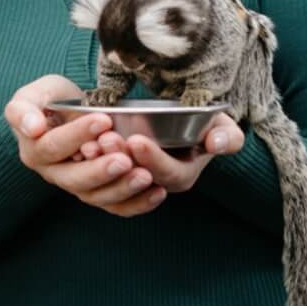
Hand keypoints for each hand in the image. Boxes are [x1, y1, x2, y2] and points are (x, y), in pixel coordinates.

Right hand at [3, 75, 167, 217]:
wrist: (66, 113)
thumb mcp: (34, 94)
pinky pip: (115, 206)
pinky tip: (158, 192)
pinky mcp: (98, 193)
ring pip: (96, 197)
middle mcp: (53, 173)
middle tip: (124, 159)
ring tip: (145, 175)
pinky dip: (137, 203)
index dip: (78, 135)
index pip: (53, 146)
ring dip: (121, 189)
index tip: (104, 119)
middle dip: (100, 170)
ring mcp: (76, 186)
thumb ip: (23, 109)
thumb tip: (32, 128)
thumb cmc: (51, 100)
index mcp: (34, 150)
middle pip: (74, 179)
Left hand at [89, 113, 243, 193]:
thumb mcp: (222, 126)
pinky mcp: (112, 172)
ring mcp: (132, 180)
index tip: (137, 139)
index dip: (151, 159)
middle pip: (135, 177)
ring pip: (113, 180)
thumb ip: (226, 136)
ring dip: (101, 162)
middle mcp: (154, 184)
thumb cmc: (205, 124)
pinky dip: (90, 161)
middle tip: (107, 138)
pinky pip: (98, 175)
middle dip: (121, 158)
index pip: (167, 173)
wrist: (183, 122)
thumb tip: (217, 143)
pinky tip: (80, 144)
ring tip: (91, 142)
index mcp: (181, 176)